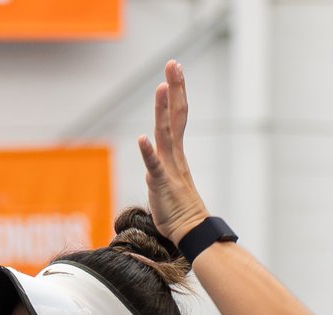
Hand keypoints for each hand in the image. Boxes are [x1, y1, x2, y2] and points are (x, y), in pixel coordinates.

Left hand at [137, 60, 209, 244]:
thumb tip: (153, 157)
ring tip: (161, 87)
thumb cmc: (179, 209)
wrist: (191, 231)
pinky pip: (154, 166)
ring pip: (166, 134)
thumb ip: (161, 164)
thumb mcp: (169, 180)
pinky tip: (142, 138)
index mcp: (177, 153)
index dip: (177, 92)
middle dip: (175, 89)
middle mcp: (175, 155)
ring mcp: (169, 168)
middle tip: (174, 64)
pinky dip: (148, 152)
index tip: (175, 70)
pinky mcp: (161, 184)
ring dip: (163, 111)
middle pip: (176, 116)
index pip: (178, 116)